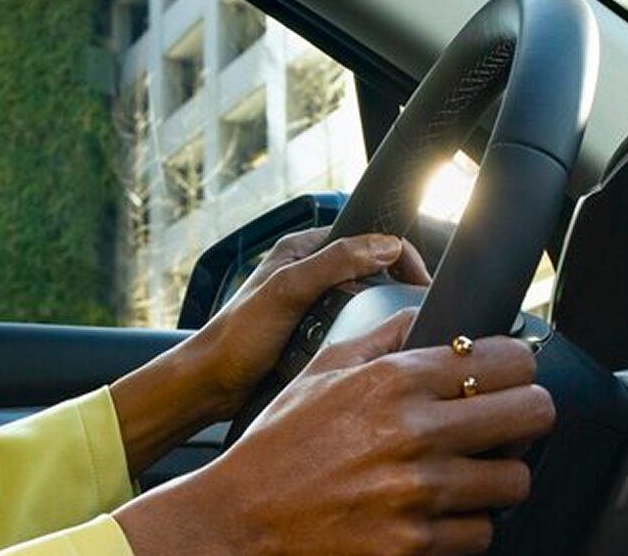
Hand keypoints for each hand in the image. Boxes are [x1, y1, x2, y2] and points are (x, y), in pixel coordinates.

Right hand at [115, 312, 555, 555]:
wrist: (233, 526)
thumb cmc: (275, 448)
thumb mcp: (321, 374)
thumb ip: (381, 338)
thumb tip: (425, 314)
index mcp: (397, 381)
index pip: (511, 359)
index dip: (519, 367)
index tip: (511, 376)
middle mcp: (416, 434)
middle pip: (535, 413)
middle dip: (527, 416)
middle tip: (509, 424)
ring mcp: (419, 495)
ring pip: (516, 481)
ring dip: (499, 478)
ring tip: (474, 473)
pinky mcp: (414, 547)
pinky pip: (481, 533)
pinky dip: (468, 526)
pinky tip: (443, 514)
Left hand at [191, 227, 431, 416]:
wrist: (207, 389)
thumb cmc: (234, 340)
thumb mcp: (287, 291)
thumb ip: (334, 263)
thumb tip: (385, 245)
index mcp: (302, 249)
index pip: (369, 237)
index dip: (400, 256)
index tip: (420, 282)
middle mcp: (309, 271)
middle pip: (371, 268)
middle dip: (393, 285)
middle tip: (410, 308)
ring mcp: (312, 303)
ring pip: (365, 300)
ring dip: (377, 314)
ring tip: (387, 328)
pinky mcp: (313, 331)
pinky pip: (352, 325)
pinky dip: (363, 333)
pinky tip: (365, 346)